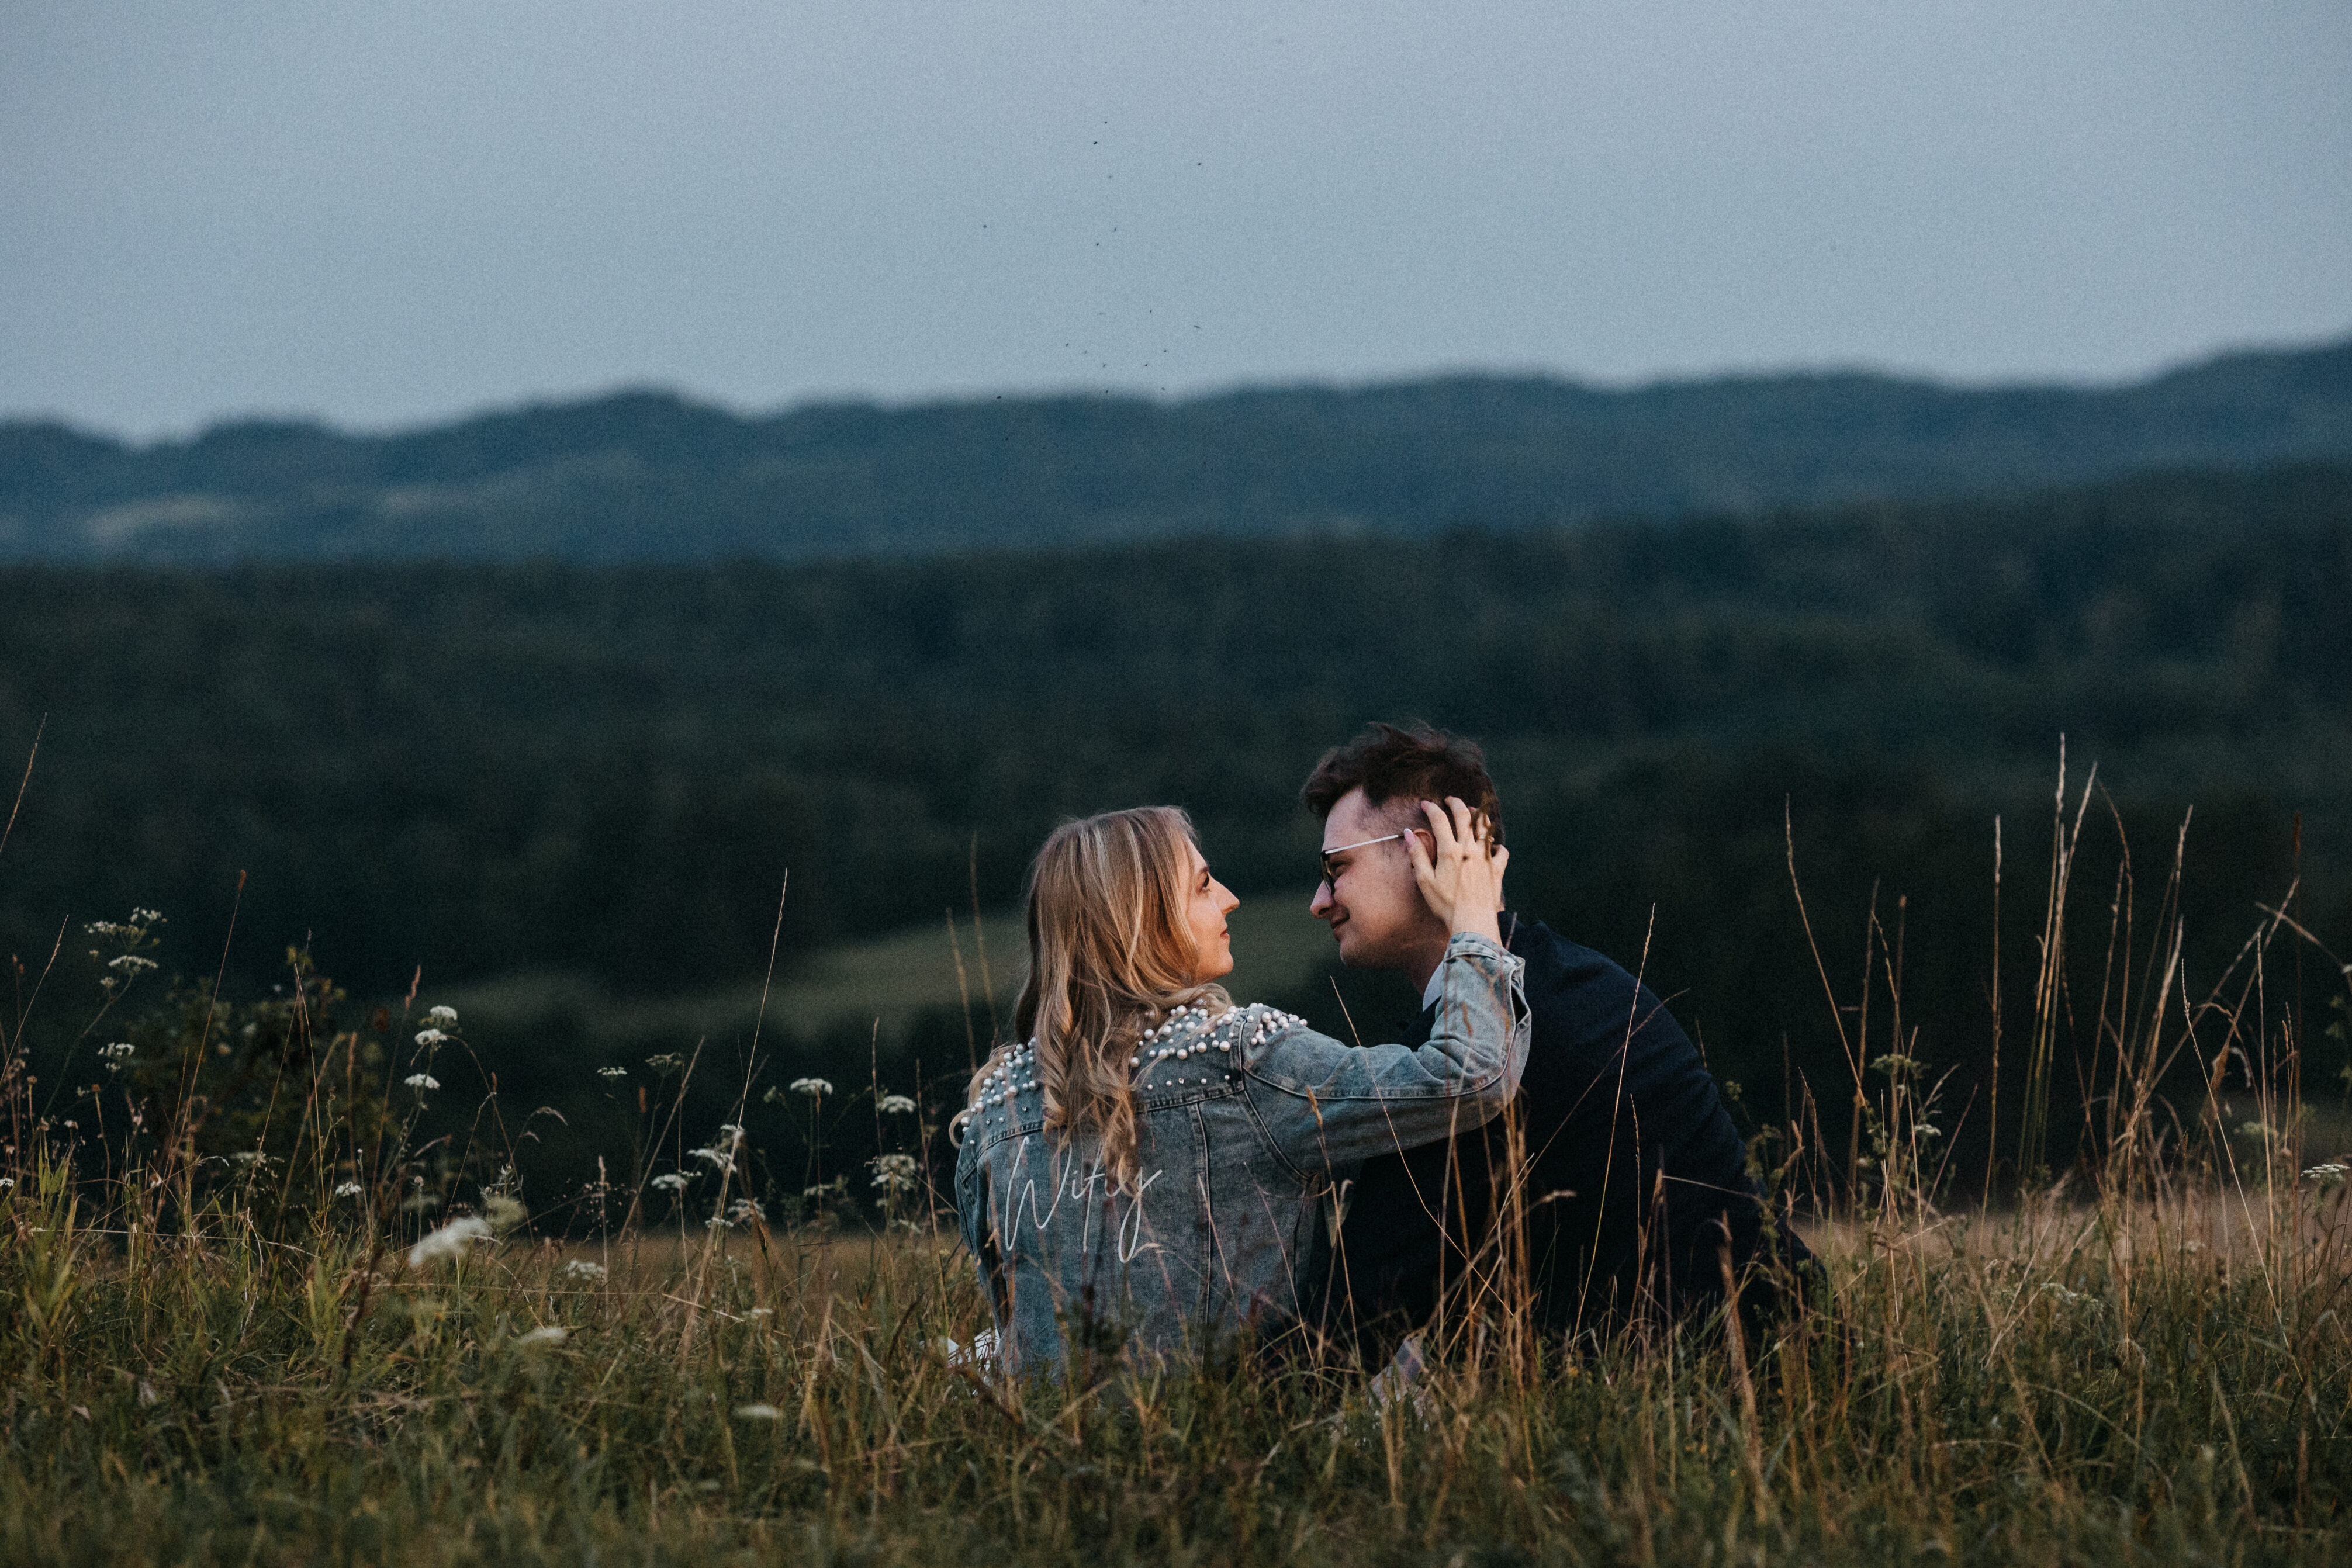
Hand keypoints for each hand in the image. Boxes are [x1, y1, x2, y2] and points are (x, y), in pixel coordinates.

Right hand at [1405, 797, 1507, 947]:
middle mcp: (1469, 849)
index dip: (1431, 808)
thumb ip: (1417, 855)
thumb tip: (1409, 834)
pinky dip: (1497, 846)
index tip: (1426, 804)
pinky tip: (1493, 846)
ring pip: (1485, 828)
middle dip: (1456, 804)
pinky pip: (1501, 851)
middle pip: (1465, 817)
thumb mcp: (1425, 881)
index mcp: (1450, 850)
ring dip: (1479, 817)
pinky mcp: (1497, 869)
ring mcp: (1486, 858)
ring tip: (1473, 812)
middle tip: (1450, 800)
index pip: (1440, 820)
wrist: (1472, 922)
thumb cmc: (1445, 904)